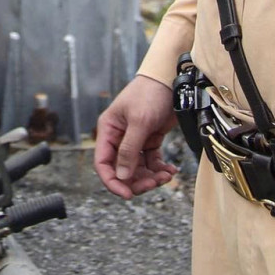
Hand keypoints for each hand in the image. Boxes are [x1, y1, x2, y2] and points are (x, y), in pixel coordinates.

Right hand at [93, 75, 178, 198]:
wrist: (171, 79)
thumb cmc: (150, 93)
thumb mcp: (139, 121)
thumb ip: (129, 150)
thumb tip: (122, 177)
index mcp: (108, 130)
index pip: (103, 163)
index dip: (112, 181)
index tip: (127, 194)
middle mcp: (119, 137)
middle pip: (122, 170)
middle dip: (137, 181)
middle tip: (154, 184)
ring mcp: (135, 139)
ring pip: (139, 169)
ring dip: (152, 176)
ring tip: (166, 175)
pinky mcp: (150, 139)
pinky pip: (152, 162)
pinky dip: (160, 169)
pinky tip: (171, 170)